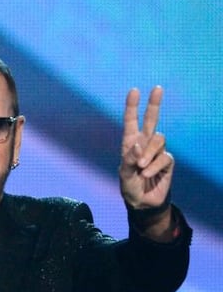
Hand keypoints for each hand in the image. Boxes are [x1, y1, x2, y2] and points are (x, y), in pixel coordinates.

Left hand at [119, 87, 173, 208]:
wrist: (142, 202)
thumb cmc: (130, 186)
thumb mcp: (124, 174)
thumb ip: (129, 159)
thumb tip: (138, 144)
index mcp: (130, 143)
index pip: (131, 121)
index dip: (132, 106)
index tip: (134, 91)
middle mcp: (144, 144)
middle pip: (152, 120)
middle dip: (154, 104)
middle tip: (157, 88)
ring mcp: (157, 152)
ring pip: (158, 140)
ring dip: (149, 153)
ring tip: (141, 167)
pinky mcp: (167, 161)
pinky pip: (164, 157)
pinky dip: (154, 166)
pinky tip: (147, 173)